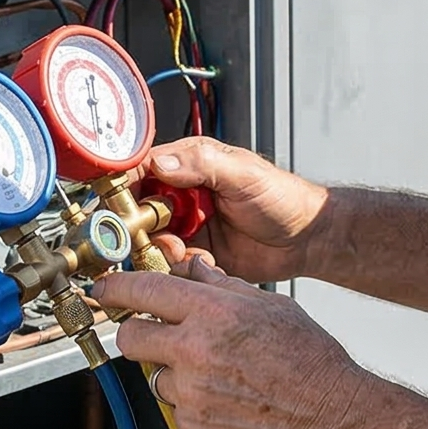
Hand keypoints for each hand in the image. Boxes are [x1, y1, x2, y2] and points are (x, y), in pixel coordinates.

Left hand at [99, 252, 380, 428]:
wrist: (333, 420)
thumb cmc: (311, 362)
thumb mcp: (269, 306)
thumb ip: (222, 286)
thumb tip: (192, 269)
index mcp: (214, 313)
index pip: (143, 292)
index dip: (115, 289)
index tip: (104, 290)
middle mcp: (195, 353)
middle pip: (131, 338)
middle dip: (139, 333)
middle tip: (158, 335)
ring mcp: (192, 396)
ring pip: (156, 377)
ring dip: (175, 375)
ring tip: (221, 377)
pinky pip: (177, 412)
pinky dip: (194, 407)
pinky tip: (230, 402)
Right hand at [141, 137, 329, 285]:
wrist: (306, 239)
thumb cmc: (282, 197)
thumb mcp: (242, 174)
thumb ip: (202, 164)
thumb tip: (162, 163)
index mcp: (190, 164)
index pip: (143, 168)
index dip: (126, 185)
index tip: (121, 203)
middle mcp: (184, 194)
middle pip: (139, 208)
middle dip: (140, 224)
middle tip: (153, 235)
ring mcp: (189, 224)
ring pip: (152, 238)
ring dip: (161, 248)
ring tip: (183, 250)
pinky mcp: (196, 252)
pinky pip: (171, 262)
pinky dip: (179, 265)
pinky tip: (203, 261)